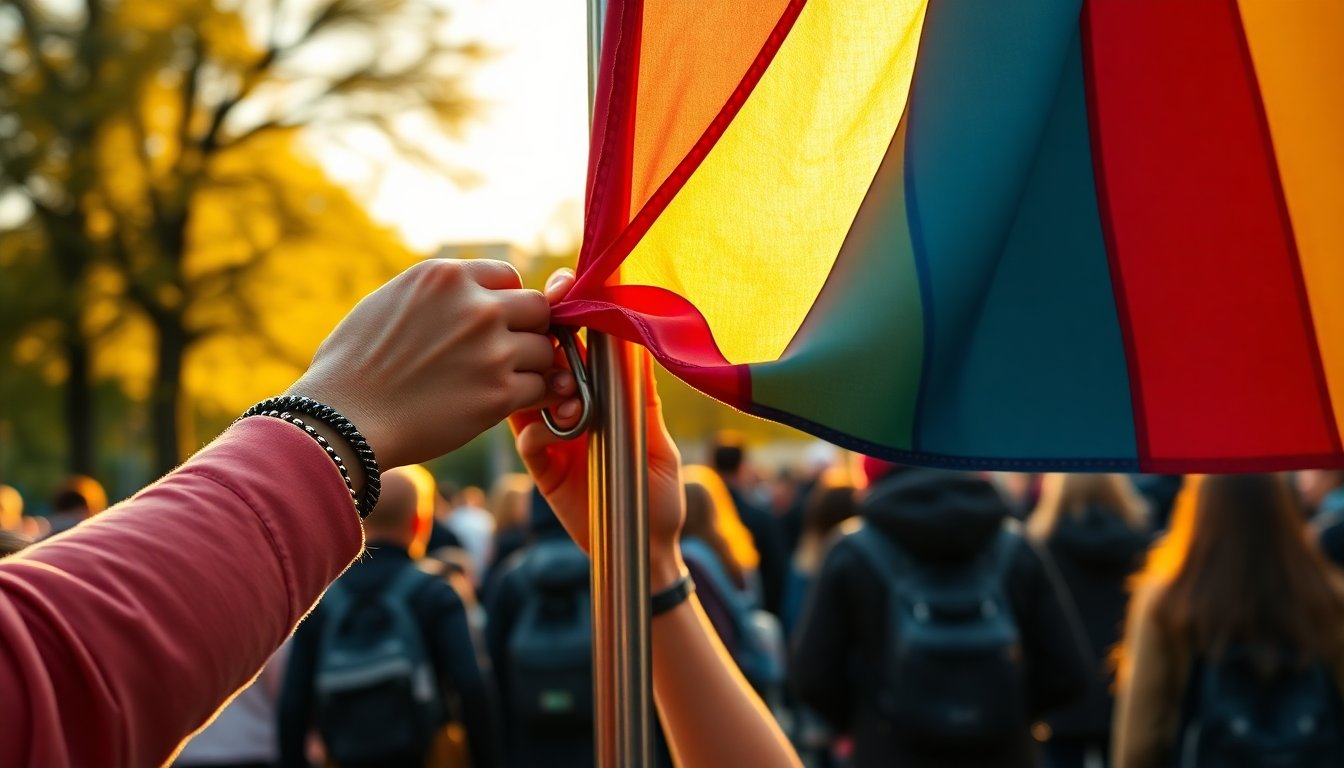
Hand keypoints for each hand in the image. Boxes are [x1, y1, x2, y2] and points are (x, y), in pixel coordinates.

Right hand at [289, 259, 565, 469]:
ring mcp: (492, 350)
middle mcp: (475, 306)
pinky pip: (540, 388)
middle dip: (526, 331)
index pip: (508, 275)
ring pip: (544, 350)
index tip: (491, 324)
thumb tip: (469, 292)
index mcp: (445, 277)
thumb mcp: (388, 301)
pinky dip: (526, 398)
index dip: (504, 302)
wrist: (342, 420)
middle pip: (537, 309)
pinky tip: (498, 403)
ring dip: (527, 367)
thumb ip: (437, 294)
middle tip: (502, 354)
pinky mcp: (499, 394)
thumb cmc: (352, 367)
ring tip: (493, 382)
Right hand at [510, 269, 686, 590]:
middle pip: (549, 362)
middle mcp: (575, 409)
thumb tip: (639, 339)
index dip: (575, 317)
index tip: (570, 288)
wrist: (643, 551)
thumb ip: (643, 397)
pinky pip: (526, 438)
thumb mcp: (657, 440)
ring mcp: (555, 436)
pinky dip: (533, 430)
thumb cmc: (658, 495)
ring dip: (541, 388)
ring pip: (530, 394)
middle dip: (549, 346)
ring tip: (564, 399)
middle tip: (557, 343)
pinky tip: (547, 435)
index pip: (584, 347)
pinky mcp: (542, 466)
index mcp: (604, 396)